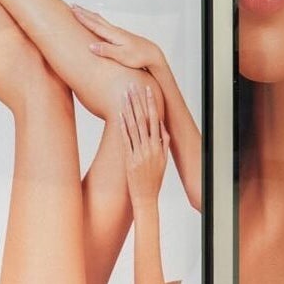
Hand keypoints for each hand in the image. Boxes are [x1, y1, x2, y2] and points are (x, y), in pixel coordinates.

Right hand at [73, 5, 167, 75]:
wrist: (152, 54)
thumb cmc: (138, 57)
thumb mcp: (122, 56)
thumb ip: (107, 50)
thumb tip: (91, 46)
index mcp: (113, 34)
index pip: (94, 24)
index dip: (83, 18)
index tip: (73, 10)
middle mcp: (114, 31)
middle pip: (96, 19)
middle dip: (84, 12)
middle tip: (72, 5)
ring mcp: (117, 32)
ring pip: (100, 20)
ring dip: (89, 15)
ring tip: (81, 11)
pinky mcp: (120, 36)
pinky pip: (104, 25)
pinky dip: (97, 20)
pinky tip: (97, 22)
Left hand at [119, 84, 167, 208]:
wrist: (146, 197)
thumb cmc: (155, 179)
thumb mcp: (163, 161)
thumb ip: (164, 143)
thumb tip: (163, 127)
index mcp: (159, 146)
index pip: (156, 120)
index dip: (152, 104)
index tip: (149, 90)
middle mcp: (150, 148)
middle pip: (144, 119)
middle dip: (138, 101)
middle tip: (133, 86)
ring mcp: (139, 153)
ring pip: (133, 127)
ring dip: (129, 109)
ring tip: (124, 95)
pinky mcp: (129, 159)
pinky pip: (125, 140)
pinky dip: (123, 126)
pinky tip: (119, 115)